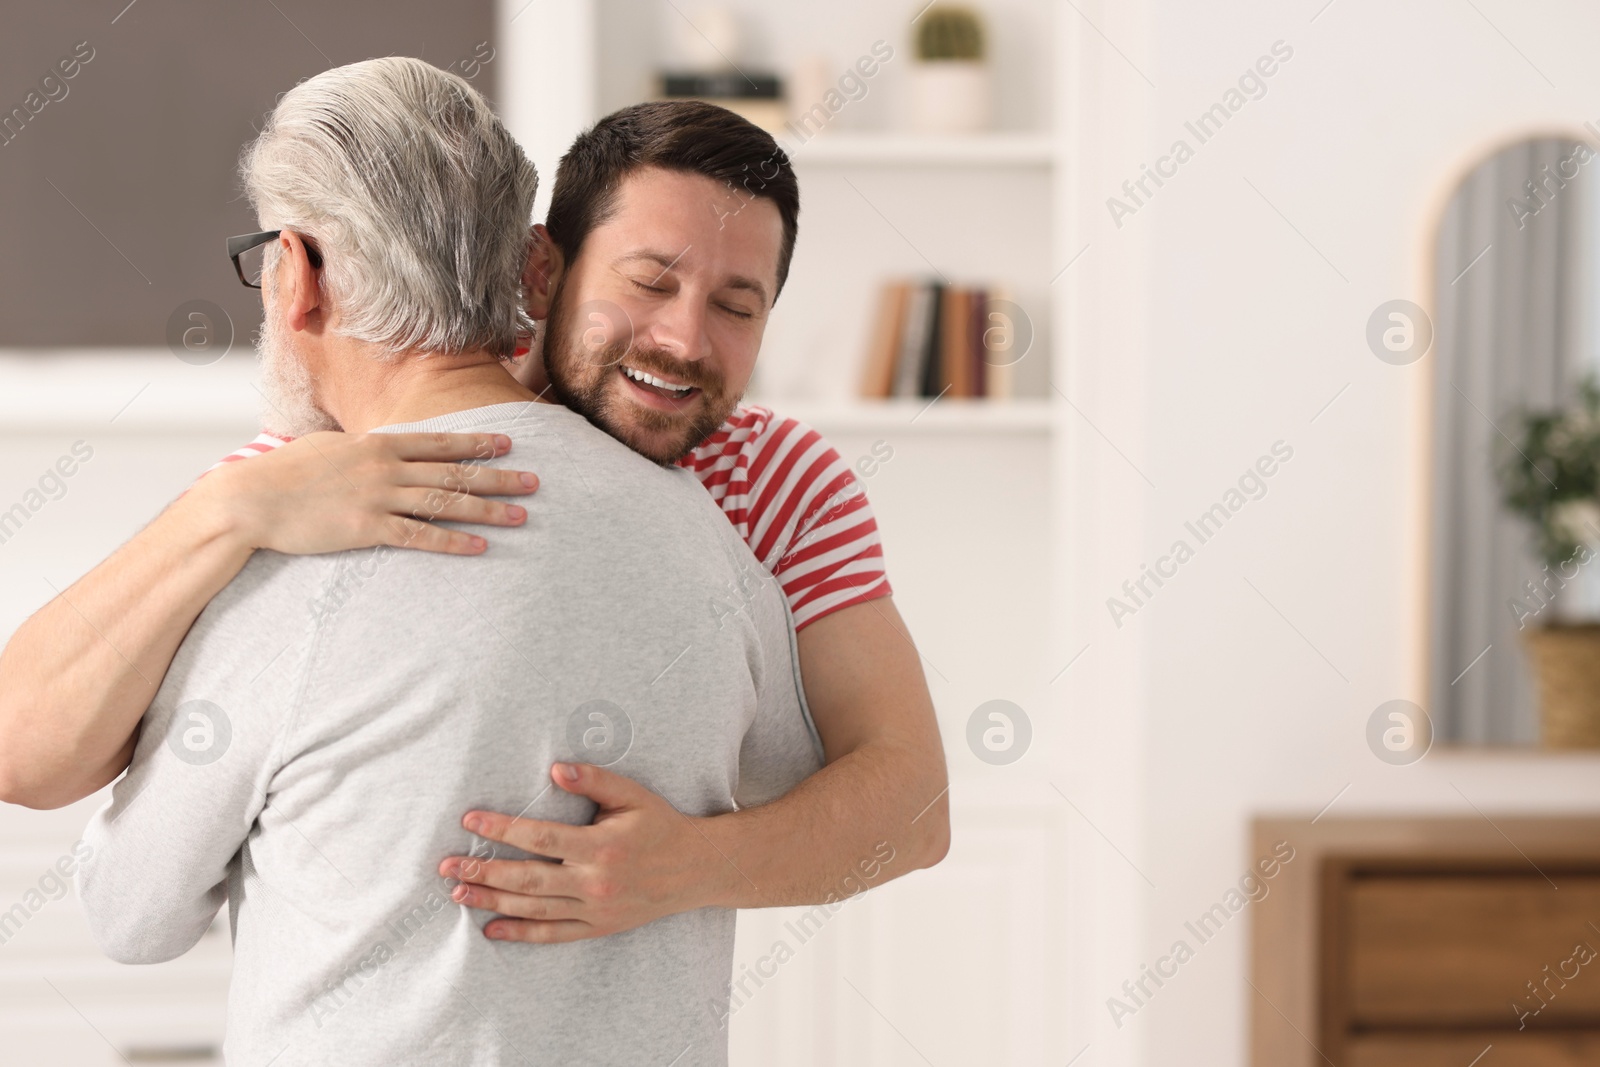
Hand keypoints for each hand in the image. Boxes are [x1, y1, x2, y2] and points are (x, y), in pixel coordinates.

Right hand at [197, 431, 538, 555]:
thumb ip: (362, 450)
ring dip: (487, 509)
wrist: (250, 499)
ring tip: (521, 515)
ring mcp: (378, 498)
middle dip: (498, 477)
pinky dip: (453, 541)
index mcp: (377, 444)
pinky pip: (420, 536)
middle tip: (535, 481)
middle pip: (453, 472)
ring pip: (446, 503)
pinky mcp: (367, 529)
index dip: (477, 444)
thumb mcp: (329, 448)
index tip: (508, 444)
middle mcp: (385, 467)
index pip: (439, 442)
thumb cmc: (284, 473)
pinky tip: (481, 546)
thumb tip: (382, 448)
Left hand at [439, 762, 735, 942]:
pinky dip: (520, 933)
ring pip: (534, 908)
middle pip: (527, 878)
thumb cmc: (660, 826)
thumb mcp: (633, 795)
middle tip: (446, 865)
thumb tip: (556, 767)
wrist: (694, 869)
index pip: (540, 838)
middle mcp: (594, 882)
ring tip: (458, 892)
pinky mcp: (598, 927)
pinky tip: (491, 929)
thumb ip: (595, 780)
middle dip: (483, 870)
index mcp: (600, 847)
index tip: (471, 821)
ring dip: (492, 901)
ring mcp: (594, 909)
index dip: (502, 830)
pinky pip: (552, 934)